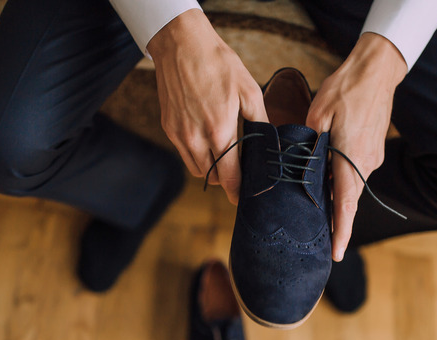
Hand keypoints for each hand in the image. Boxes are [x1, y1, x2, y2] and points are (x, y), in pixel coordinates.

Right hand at [148, 10, 267, 204]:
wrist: (181, 44)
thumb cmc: (218, 63)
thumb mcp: (249, 90)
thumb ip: (259, 121)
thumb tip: (269, 143)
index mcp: (219, 131)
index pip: (228, 176)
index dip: (236, 191)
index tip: (243, 198)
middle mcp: (195, 138)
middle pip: (211, 177)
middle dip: (225, 178)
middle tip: (238, 173)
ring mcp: (178, 133)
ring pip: (196, 168)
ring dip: (210, 168)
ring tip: (224, 156)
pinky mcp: (168, 126)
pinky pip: (184, 152)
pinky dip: (196, 154)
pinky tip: (207, 139)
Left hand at [305, 33, 406, 260]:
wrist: (376, 71)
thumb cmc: (344, 90)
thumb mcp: (318, 116)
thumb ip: (311, 146)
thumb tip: (305, 169)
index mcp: (351, 157)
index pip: (346, 204)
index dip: (341, 231)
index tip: (337, 253)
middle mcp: (366, 163)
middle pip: (349, 200)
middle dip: (337, 222)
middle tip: (321, 241)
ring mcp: (373, 157)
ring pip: (352, 185)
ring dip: (338, 198)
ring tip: (320, 210)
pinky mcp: (374, 150)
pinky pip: (356, 172)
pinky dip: (343, 180)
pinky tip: (328, 178)